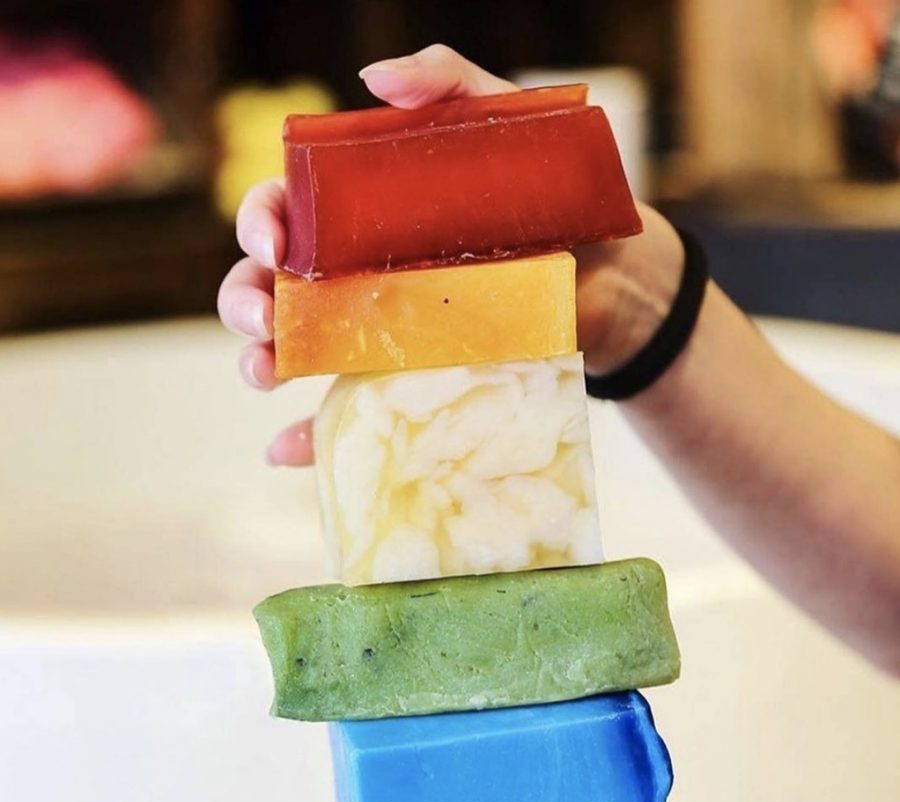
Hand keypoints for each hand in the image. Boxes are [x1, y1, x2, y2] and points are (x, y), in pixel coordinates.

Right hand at [216, 43, 684, 466]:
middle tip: (263, 318)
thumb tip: (373, 78)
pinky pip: (346, 415)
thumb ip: (448, 83)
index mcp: (361, 211)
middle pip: (271, 286)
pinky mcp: (407, 384)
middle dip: (245, 300)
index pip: (287, 211)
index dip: (263, 223)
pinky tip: (286, 449)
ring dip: (259, 364)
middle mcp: (356, 274)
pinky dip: (307, 437)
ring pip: (294, 353)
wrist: (612, 277)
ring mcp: (378, 335)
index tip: (277, 245)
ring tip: (267, 372)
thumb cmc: (554, 196)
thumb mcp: (506, 124)